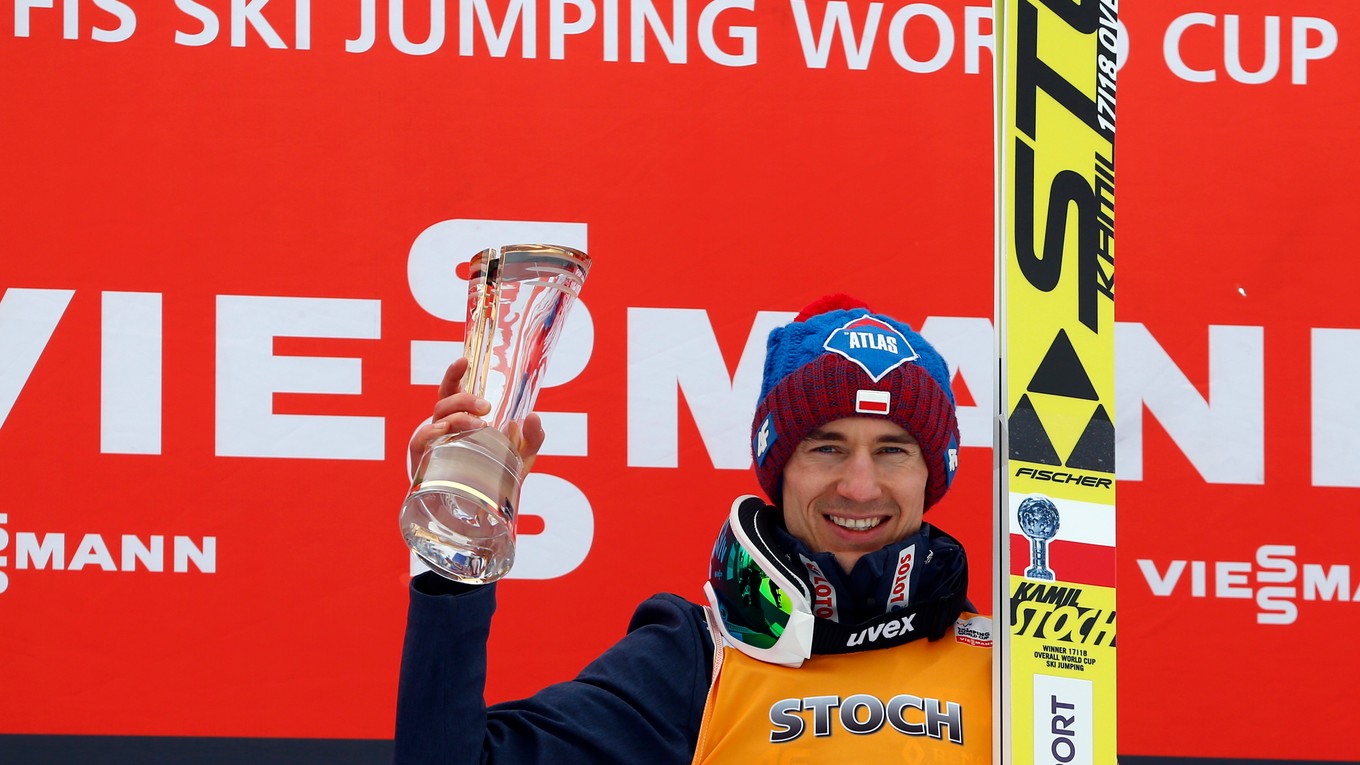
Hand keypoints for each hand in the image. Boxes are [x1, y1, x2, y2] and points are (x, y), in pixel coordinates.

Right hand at [407, 358, 546, 472]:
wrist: (480, 515)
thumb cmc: (496, 479)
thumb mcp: (521, 457)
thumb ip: (532, 438)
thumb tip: (534, 416)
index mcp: (461, 419)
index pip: (452, 390)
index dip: (455, 373)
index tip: (464, 360)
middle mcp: (443, 427)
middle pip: (445, 400)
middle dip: (465, 398)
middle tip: (486, 407)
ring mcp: (433, 444)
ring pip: (436, 417)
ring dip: (457, 415)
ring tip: (477, 423)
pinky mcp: (424, 464)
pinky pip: (419, 442)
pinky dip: (428, 433)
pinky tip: (442, 431)